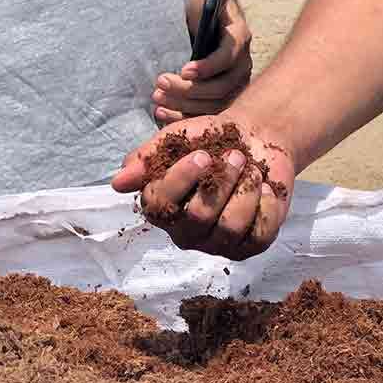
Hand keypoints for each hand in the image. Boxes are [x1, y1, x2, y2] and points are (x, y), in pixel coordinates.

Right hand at [112, 113, 293, 260]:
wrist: (253, 138)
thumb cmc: (209, 140)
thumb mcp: (174, 139)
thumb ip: (145, 157)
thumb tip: (117, 182)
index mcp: (163, 208)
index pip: (161, 205)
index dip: (181, 179)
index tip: (202, 154)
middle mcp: (186, 231)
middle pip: (199, 217)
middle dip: (221, 180)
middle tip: (235, 156)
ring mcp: (218, 242)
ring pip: (230, 228)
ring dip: (245, 190)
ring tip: (251, 169)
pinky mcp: (250, 244)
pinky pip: (259, 235)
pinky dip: (265, 205)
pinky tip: (264, 188)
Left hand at [153, 0, 252, 122]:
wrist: (203, 20)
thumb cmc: (202, 6)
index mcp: (239, 38)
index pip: (229, 56)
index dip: (208, 66)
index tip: (183, 69)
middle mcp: (242, 65)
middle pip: (221, 87)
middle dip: (190, 90)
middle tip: (159, 84)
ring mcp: (233, 85)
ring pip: (214, 105)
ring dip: (184, 106)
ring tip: (157, 98)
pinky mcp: (221, 100)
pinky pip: (207, 116)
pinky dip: (184, 118)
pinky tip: (162, 114)